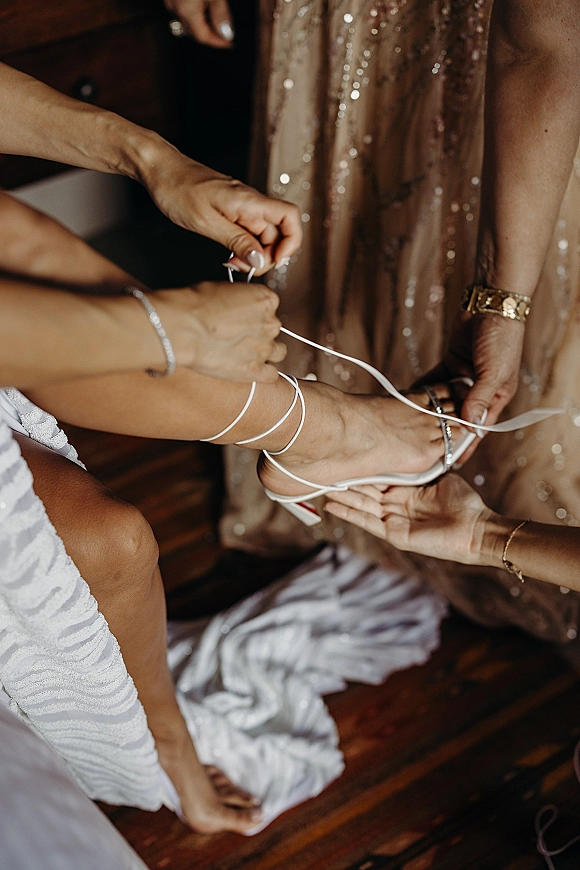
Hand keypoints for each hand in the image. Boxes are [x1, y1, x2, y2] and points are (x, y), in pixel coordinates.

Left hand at [141, 151, 301, 273]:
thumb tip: (260, 259)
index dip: (291, 241)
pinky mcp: (232, 213)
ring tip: (231, 263)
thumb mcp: (206, 222)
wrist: (159, 170)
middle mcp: (250, 204)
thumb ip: (236, 241)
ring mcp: (242, 208)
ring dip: (252, 255)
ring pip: (262, 237)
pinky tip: (228, 255)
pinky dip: (242, 248)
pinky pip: (247, 234)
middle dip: (266, 256)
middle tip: (242, 268)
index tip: (275, 260)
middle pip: (277, 234)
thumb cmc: (178, 189)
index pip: (289, 217)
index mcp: (249, 201)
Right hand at [153, 281, 285, 381]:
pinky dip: (265, 373)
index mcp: (266, 300)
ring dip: (266, 352)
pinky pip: (271, 375)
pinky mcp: (254, 371)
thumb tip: (234, 304)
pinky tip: (252, 370)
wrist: (185, 329)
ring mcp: (264, 349)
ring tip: (247, 352)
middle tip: (238, 334)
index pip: (269, 306)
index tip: (242, 315)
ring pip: (278, 352)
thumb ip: (238, 298)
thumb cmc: (197, 305)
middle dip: (258, 332)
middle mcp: (270, 324)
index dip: (254, 312)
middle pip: (272, 329)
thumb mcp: (222, 287)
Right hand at [163, 0, 234, 46]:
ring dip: (200, 25)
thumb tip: (226, 34)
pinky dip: (191, 14)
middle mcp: (174, 8)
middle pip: (193, 32)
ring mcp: (169, 1)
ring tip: (215, 22)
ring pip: (185, 21)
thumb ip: (220, 14)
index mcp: (187, 12)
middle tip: (225, 35)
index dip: (217, 42)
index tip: (229, 44)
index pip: (203, 37)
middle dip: (209, 35)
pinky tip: (201, 8)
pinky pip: (180, 10)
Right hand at [325, 474, 491, 564]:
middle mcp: (396, 505)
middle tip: (324, 472)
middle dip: (346, 483)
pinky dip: (350, 515)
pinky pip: (368, 523)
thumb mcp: (439, 476)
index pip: (377, 479)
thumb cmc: (463, 502)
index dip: (361, 470)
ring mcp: (393, 520)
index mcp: (406, 491)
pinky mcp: (395, 534)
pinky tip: (333, 507)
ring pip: (362, 507)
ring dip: (343, 498)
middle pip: (365, 493)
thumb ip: (420, 466)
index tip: (344, 458)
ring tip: (322, 489)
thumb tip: (408, 446)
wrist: (475, 527)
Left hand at [416, 312, 524, 460]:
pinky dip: (424, 390)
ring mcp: (464, 377)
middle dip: (443, 431)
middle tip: (423, 447)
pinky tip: (408, 401)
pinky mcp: (451, 364)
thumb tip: (470, 426)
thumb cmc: (500, 338)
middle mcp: (479, 390)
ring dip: (431, 411)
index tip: (449, 460)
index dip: (463, 444)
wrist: (491, 304)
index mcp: (496, 396)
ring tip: (411, 429)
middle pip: (458, 416)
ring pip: (444, 400)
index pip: (477, 428)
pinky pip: (435, 382)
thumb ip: (479, 399)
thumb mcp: (493, 372)